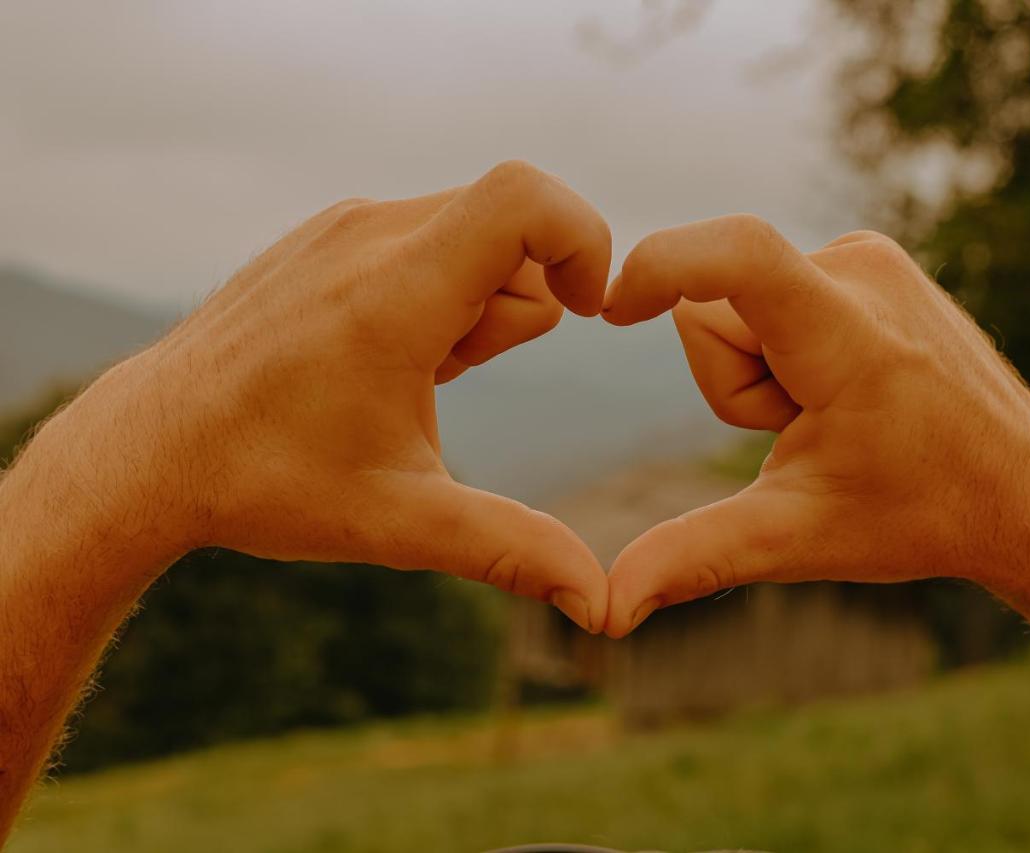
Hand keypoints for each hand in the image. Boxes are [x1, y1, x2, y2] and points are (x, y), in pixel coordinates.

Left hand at [103, 161, 611, 629]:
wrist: (151, 451)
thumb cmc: (271, 484)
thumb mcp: (402, 524)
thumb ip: (513, 551)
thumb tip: (599, 605)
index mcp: (394, 296)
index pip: (526, 197)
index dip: (586, 241)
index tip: (590, 313)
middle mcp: (368, 236)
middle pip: (514, 228)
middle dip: (523, 301)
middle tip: (452, 374)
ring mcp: (342, 225)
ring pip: (473, 230)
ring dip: (475, 298)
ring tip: (412, 371)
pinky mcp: (326, 230)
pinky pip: (427, 232)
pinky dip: (434, 285)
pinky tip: (380, 354)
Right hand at [600, 216, 1029, 636]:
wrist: (1026, 492)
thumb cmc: (921, 516)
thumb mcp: (796, 537)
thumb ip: (692, 556)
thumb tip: (604, 612)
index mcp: (849, 336)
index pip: (737, 254)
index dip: (660, 265)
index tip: (608, 309)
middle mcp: (863, 270)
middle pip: (715, 309)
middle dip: (733, 382)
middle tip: (804, 431)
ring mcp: (871, 257)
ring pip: (742, 301)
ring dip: (762, 367)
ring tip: (833, 414)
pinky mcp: (872, 259)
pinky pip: (777, 289)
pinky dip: (787, 344)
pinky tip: (845, 390)